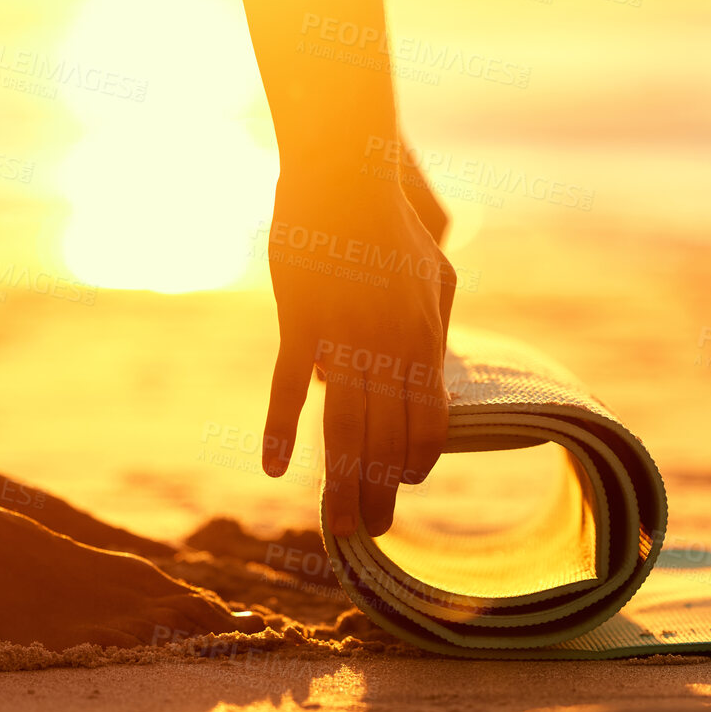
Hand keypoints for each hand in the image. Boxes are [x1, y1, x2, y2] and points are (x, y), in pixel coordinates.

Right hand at [261, 170, 455, 537]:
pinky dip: (279, 428)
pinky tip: (273, 467)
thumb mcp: (436, 275)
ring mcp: (342, 337)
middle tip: (368, 534)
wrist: (346, 178)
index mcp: (424, 339)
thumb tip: (434, 371)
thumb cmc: (393, 224)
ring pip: (343, 427)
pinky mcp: (300, 321)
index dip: (415, 462)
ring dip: (339, 482)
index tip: (400, 487)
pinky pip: (288, 386)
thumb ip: (435, 326)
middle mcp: (388, 348)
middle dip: (378, 493)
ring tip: (333, 527)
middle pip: (386, 439)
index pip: (427, 423)